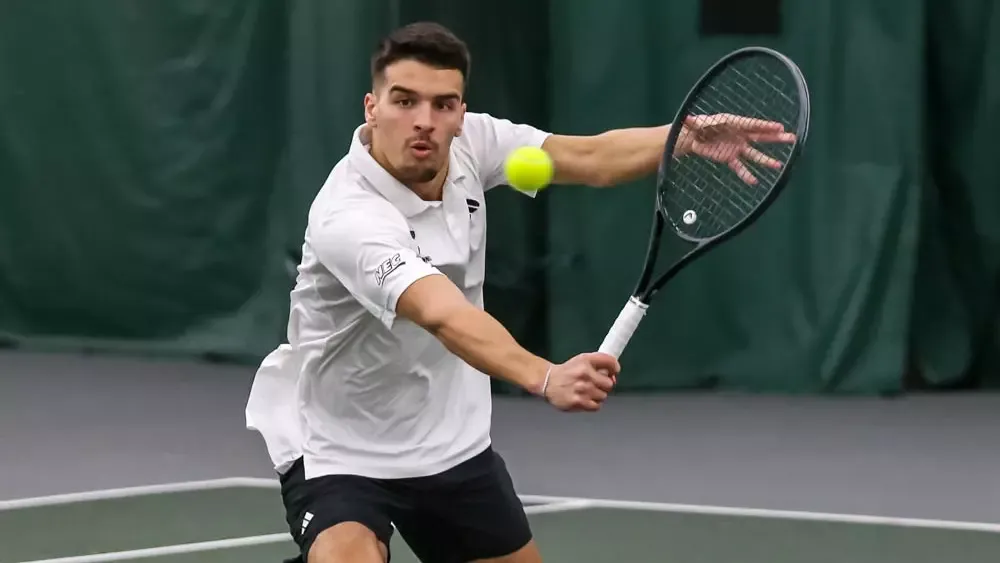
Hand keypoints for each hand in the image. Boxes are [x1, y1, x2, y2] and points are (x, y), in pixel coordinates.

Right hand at [542, 353, 619, 411]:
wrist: (548, 381)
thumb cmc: (567, 372)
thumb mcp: (582, 360)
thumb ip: (599, 363)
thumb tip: (613, 375)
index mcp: (586, 360)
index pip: (611, 362)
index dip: (615, 368)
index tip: (613, 372)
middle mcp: (585, 374)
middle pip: (609, 384)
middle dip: (604, 385)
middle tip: (596, 384)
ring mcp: (582, 389)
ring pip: (603, 396)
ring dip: (597, 395)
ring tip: (586, 392)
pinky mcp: (578, 402)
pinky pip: (596, 406)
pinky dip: (592, 404)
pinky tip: (585, 399)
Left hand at [674, 114, 796, 183]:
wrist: (692, 137)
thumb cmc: (697, 125)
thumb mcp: (695, 122)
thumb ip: (694, 122)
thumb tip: (686, 119)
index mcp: (734, 123)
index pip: (753, 125)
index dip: (766, 126)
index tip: (780, 127)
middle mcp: (739, 135)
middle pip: (761, 137)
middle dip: (776, 138)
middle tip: (792, 138)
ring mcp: (736, 147)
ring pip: (754, 155)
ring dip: (766, 160)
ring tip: (779, 165)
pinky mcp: (730, 158)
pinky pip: (740, 167)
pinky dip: (746, 174)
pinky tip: (754, 181)